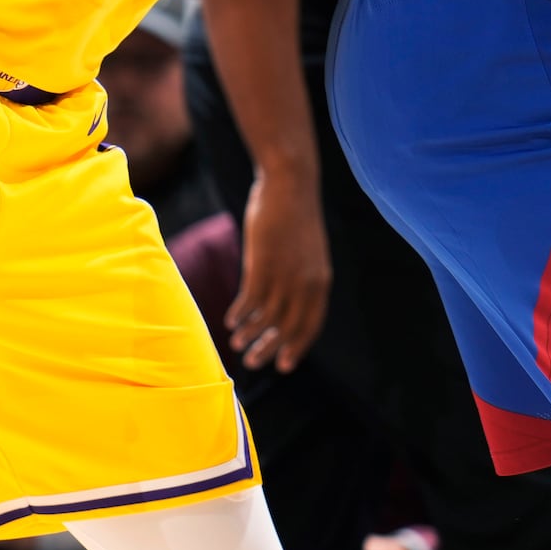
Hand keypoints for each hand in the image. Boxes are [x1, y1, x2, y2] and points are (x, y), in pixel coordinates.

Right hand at [228, 166, 330, 370]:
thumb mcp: (306, 252)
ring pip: (265, 319)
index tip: (283, 365)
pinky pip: (249, 301)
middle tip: (253, 363)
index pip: (311, 325)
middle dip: (269, 349)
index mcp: (321, 281)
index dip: (297, 347)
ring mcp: (284, 275)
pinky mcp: (262, 265)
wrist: (291, 184)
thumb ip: (300, 278)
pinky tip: (229, 321)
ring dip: (249, 335)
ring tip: (237, 345)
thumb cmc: (295, 216)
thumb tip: (284, 301)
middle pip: (287, 329)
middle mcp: (306, 284)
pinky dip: (239, 315)